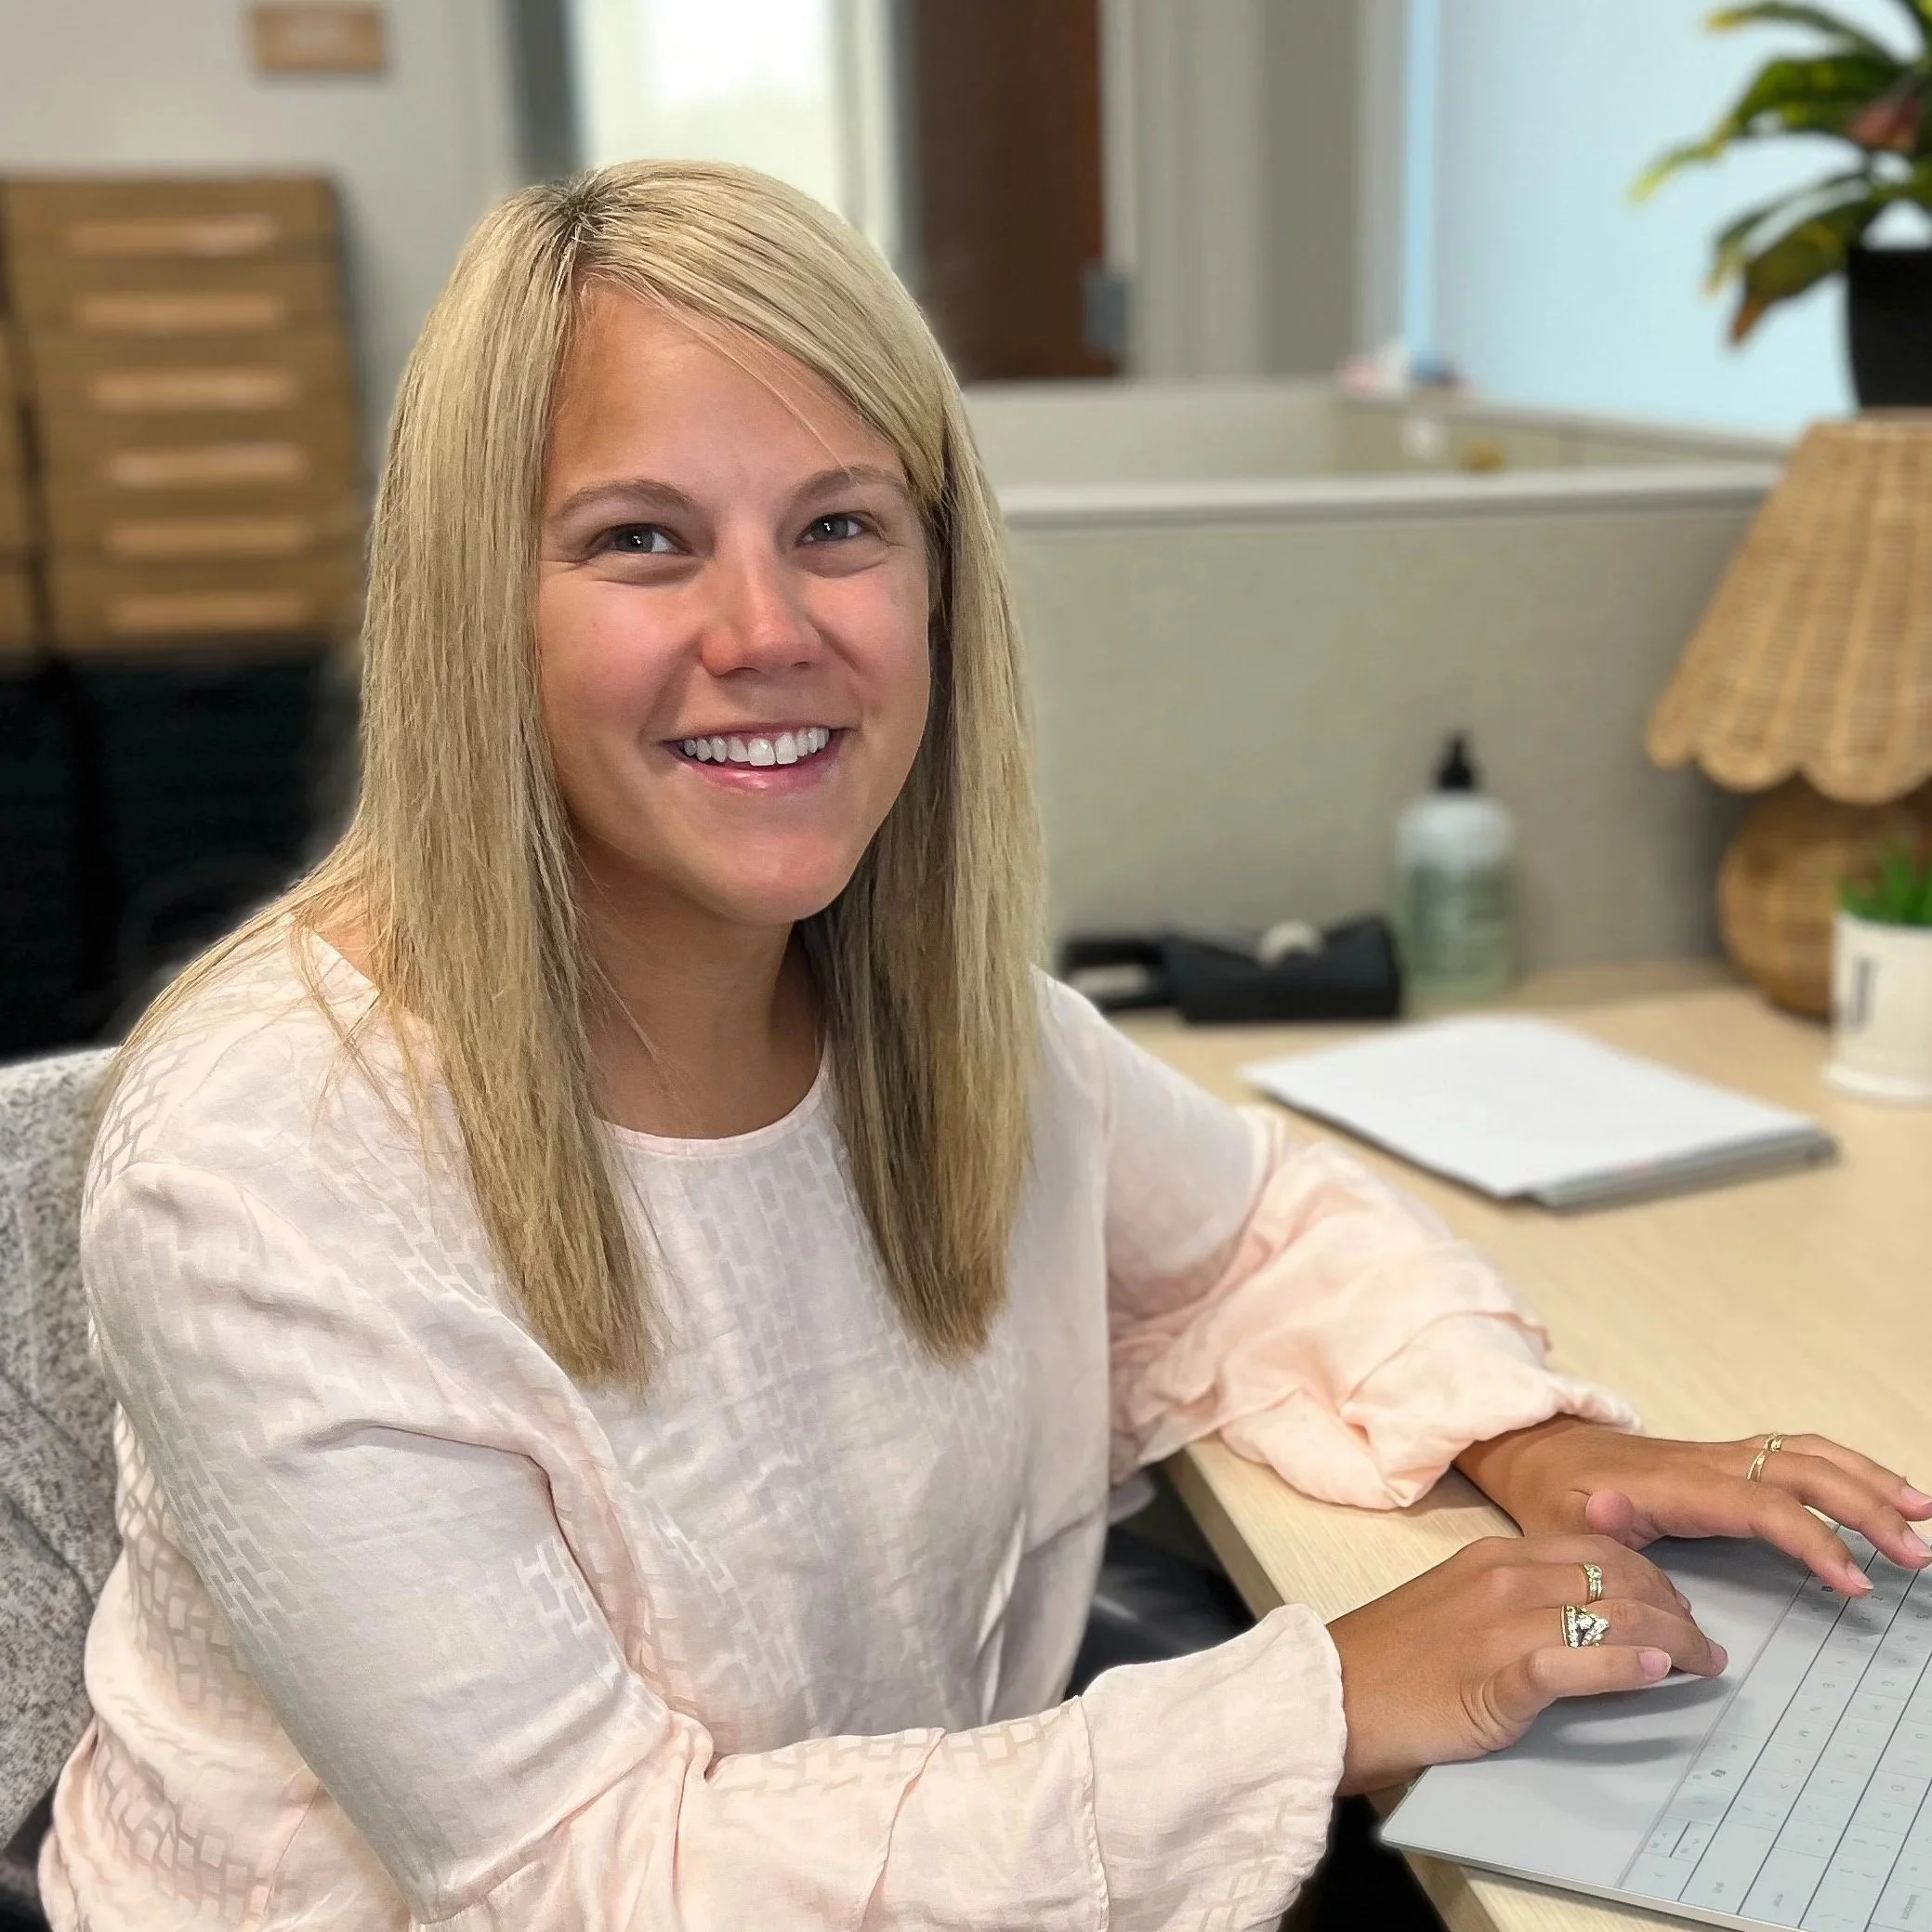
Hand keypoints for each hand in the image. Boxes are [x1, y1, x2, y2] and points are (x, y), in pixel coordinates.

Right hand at [1327, 1531, 1723, 1794]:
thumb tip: (1584, 1615)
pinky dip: (1620, 1665)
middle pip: (1617, 1578)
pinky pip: (1571, 1662)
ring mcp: (1498, 1625)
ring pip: (1609, 1613)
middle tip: (1702, 1644)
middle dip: (1675, 1609)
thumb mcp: (1457, 1605)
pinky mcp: (1495, 1679)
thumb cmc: (1395, 1659)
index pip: (1598, 1548)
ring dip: (1671, 1640)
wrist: (1335, 1695)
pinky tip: (1654, 1672)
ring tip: (1701, 1663)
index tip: (1679, 1607)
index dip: (1653, 1575)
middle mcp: (1502, 1577)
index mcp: (1495, 1554)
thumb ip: (1515, 1598)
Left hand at [1456, 1417, 1931, 1597]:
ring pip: (1809, 1455)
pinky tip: (1882, 1492)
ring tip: (1922, 1515)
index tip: (1854, 1580)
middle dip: (1865, 1508)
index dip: (1812, 1540)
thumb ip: (1587, 1524)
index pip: (1763, 1506)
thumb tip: (1609, 1515)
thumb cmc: (1553, 1494)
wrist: (1539, 1453)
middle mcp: (1710, 1461)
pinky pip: (1798, 1456)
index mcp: (1677, 1482)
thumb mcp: (1558, 1518)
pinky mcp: (1728, 1462)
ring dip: (1868, 1480)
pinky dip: (1847, 1469)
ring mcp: (1723, 1457)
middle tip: (1915, 1554)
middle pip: (1803, 1472)